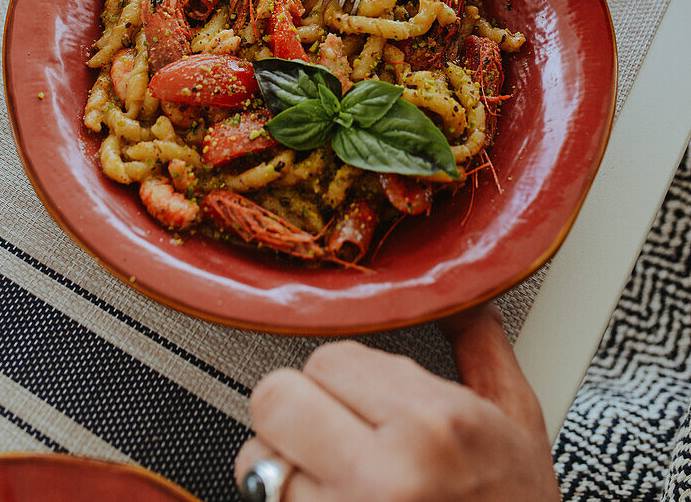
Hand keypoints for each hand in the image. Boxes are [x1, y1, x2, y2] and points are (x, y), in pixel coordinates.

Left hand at [235, 304, 559, 500]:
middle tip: (332, 430)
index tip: (364, 397)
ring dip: (286, 463)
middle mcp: (383, 479)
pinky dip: (292, 501)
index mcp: (434, 428)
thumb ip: (481, 348)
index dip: (344, 375)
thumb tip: (463, 294)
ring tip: (334, 479)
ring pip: (256, 460)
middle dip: (297, 409)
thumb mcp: (518, 425)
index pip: (329, 358)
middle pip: (276, 400)